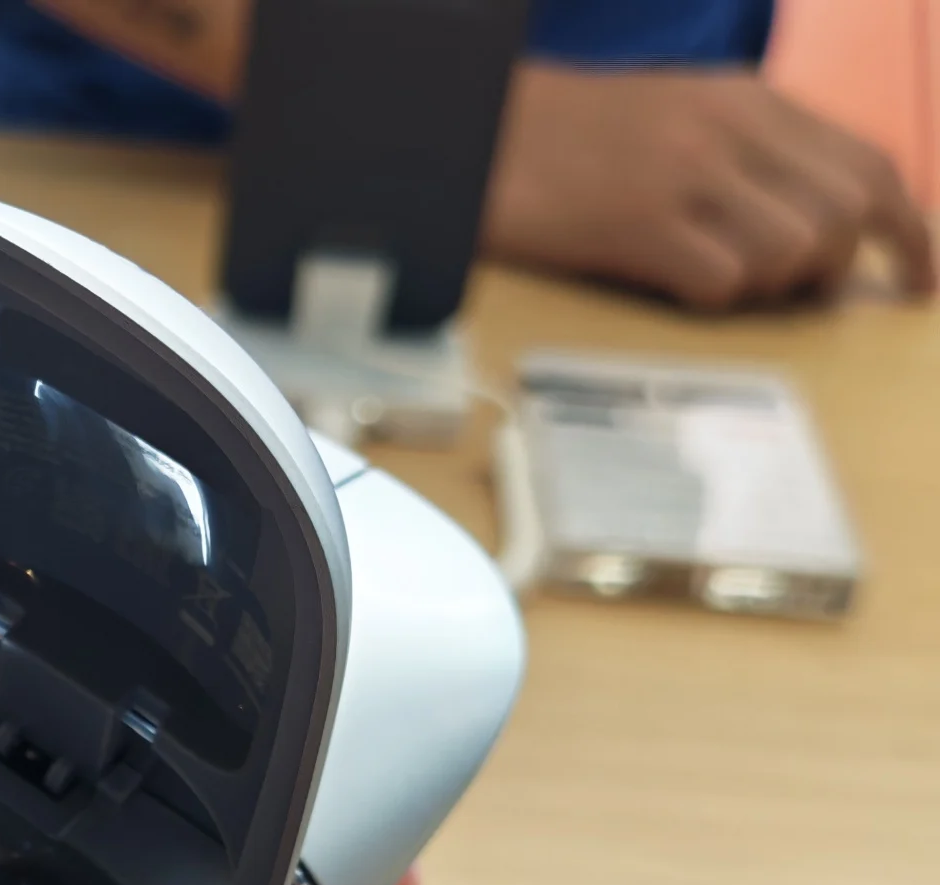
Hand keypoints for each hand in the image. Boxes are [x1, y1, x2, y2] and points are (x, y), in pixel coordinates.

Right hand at [484, 65, 935, 308]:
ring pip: (796, 248)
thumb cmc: (564, 139)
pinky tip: (675, 284)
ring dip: (772, 287)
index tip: (920, 278)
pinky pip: (726, 279)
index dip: (910, 231)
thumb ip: (747, 152)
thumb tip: (811, 220)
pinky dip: (716, 299)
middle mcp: (731, 129)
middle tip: (793, 292)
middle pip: (848, 210)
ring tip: (720, 282)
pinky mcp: (640, 224)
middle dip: (837, 266)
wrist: (474, 130)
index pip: (868, 164)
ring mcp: (686, 176)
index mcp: (747, 100)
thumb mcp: (676, 115)